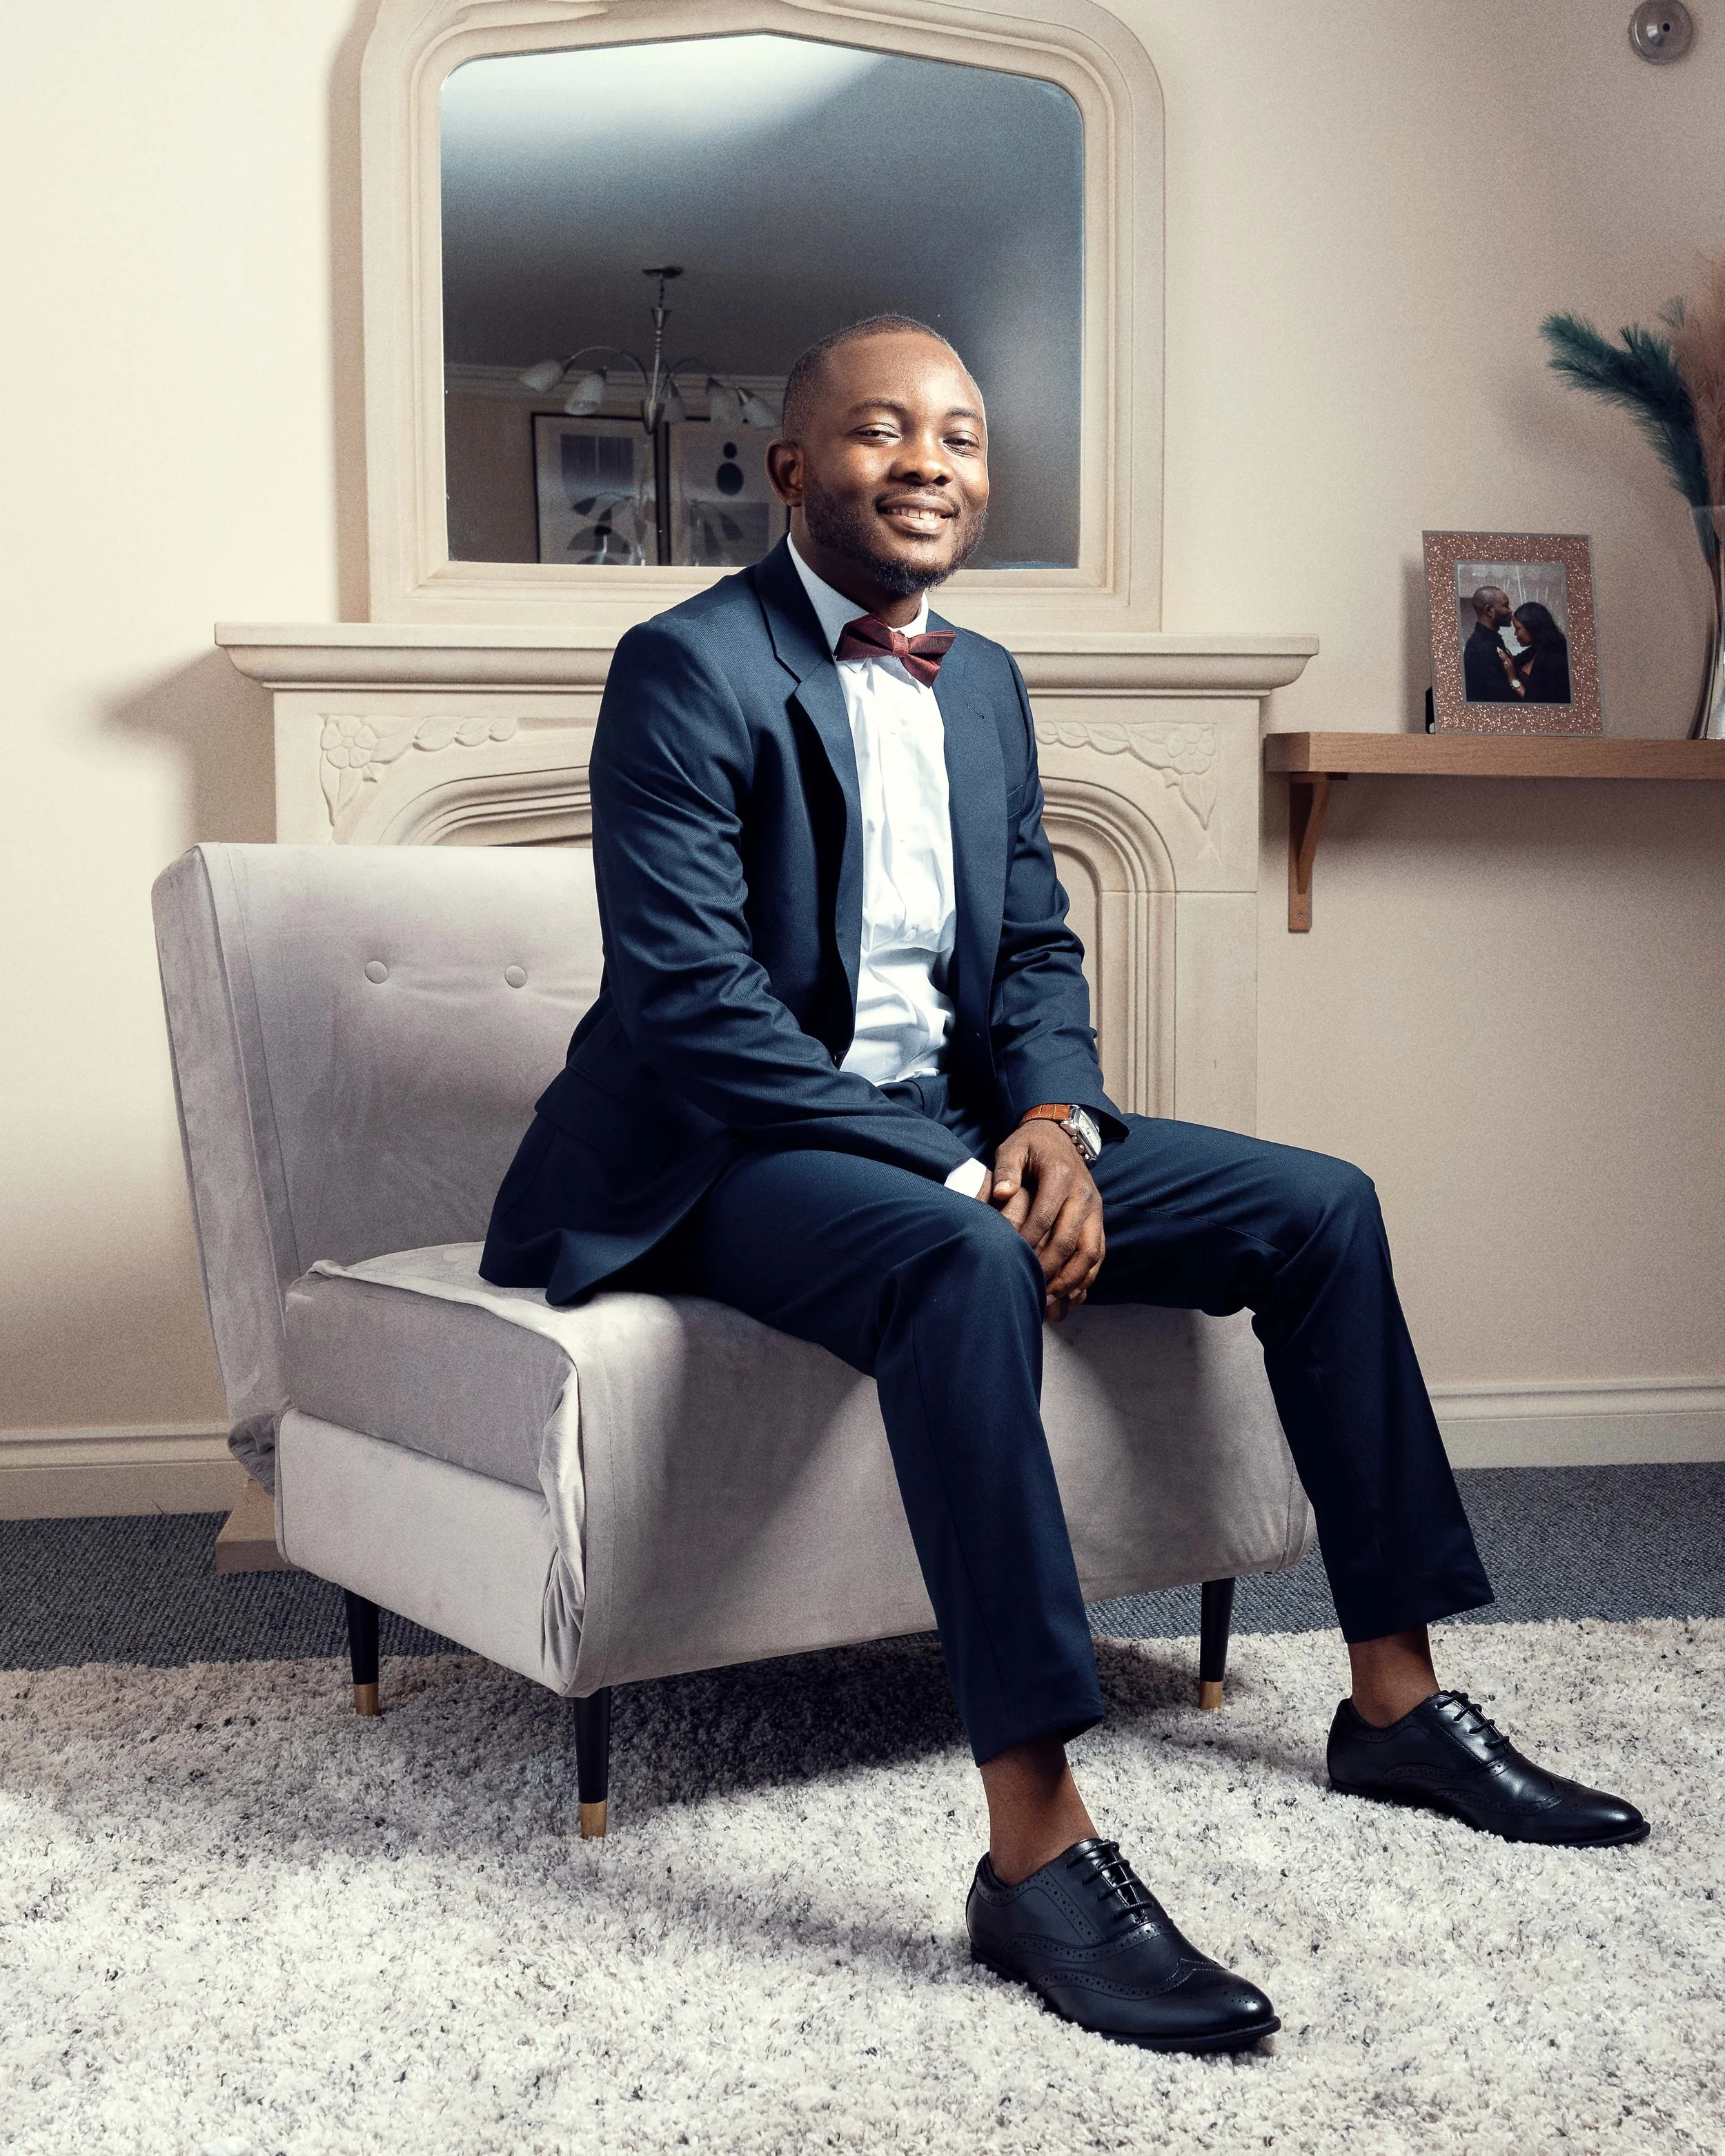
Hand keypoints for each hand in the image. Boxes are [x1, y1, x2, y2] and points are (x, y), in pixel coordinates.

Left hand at [988, 1119, 1104, 1321]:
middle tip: (1031, 1290)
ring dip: (1072, 1279)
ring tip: (1051, 1299)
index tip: (1011, 1261)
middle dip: (1050, 1269)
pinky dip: (1087, 1276)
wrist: (1060, 1136)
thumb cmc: (1030, 1146)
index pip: (1044, 1217)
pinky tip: (1071, 1294)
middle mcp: (1083, 1194)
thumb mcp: (1013, 1147)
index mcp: (1061, 1176)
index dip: (1027, 1243)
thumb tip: (1001, 1193)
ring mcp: (1095, 1209)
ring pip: (1091, 1252)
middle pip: (1070, 1241)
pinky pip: (1098, 1253)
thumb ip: (1006, 1169)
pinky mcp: (1099, 1220)